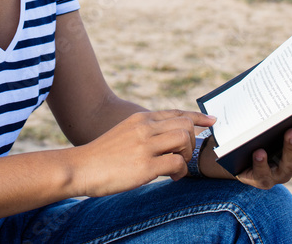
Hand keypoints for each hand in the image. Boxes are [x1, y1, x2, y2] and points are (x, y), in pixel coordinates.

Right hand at [69, 110, 215, 196]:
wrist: (80, 167)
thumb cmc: (103, 155)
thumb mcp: (125, 134)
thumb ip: (146, 132)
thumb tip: (170, 139)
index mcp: (141, 119)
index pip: (176, 113)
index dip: (197, 117)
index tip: (211, 121)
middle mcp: (144, 127)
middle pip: (185, 125)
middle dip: (192, 141)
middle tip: (183, 156)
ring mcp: (145, 145)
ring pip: (184, 140)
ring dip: (186, 155)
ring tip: (176, 166)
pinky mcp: (145, 165)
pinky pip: (177, 163)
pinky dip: (180, 172)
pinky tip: (171, 177)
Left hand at [236, 100, 291, 188]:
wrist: (239, 162)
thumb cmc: (260, 133)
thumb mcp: (272, 118)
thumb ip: (281, 104)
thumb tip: (286, 72)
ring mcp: (282, 172)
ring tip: (291, 132)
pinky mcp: (263, 179)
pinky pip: (263, 174)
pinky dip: (261, 163)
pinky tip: (259, 152)